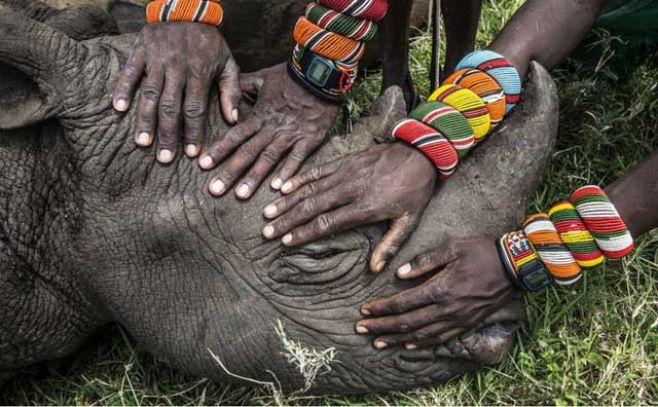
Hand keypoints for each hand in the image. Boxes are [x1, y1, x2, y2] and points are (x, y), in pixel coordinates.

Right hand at [112, 23, 240, 162]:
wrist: (187, 8)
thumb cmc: (209, 41)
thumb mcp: (227, 62)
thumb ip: (231, 91)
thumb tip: (233, 120)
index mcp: (199, 72)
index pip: (195, 108)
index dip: (193, 132)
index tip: (192, 154)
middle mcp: (177, 67)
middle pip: (171, 107)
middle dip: (168, 134)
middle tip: (165, 159)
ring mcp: (156, 59)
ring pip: (149, 94)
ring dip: (145, 120)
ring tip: (142, 143)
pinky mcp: (141, 50)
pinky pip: (130, 72)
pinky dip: (122, 89)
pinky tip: (118, 109)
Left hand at [198, 63, 339, 198]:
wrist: (321, 72)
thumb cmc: (292, 74)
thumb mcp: (263, 77)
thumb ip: (244, 85)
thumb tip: (227, 88)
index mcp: (260, 115)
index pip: (235, 136)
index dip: (218, 150)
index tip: (202, 165)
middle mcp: (271, 128)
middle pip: (247, 152)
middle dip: (230, 172)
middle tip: (214, 190)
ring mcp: (290, 135)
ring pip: (268, 159)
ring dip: (254, 178)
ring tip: (240, 195)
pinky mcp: (309, 139)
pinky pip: (297, 158)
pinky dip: (288, 172)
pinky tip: (278, 189)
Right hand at [261, 143, 436, 271]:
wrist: (421, 153)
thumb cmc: (415, 190)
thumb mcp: (409, 221)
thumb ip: (390, 245)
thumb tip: (375, 269)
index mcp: (365, 207)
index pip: (328, 223)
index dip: (305, 232)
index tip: (287, 241)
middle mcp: (350, 189)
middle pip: (312, 207)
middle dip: (287, 220)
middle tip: (267, 231)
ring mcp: (345, 173)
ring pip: (310, 188)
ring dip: (287, 201)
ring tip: (268, 213)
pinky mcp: (345, 161)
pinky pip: (317, 170)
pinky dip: (299, 178)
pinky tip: (283, 186)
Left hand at [356, 237, 516, 348]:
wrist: (515, 268)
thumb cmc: (482, 252)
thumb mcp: (453, 247)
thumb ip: (425, 261)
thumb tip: (399, 274)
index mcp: (440, 289)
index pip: (403, 303)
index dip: (382, 308)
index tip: (365, 310)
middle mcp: (447, 309)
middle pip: (407, 323)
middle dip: (382, 326)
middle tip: (360, 330)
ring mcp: (458, 320)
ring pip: (421, 335)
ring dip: (396, 339)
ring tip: (377, 342)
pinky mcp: (467, 324)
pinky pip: (440, 339)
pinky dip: (421, 343)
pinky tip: (408, 345)